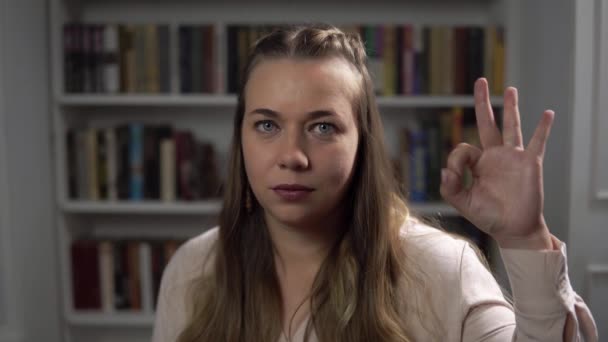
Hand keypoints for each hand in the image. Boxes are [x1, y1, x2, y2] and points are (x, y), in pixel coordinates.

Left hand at [439, 78, 553, 249]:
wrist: (513, 229)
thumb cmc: (489, 216)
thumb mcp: (463, 203)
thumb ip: (450, 188)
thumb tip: (445, 170)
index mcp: (478, 164)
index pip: (463, 148)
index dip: (456, 160)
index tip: (457, 175)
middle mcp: (495, 156)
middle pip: (487, 123)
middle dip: (482, 102)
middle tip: (480, 81)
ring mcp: (513, 158)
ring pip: (510, 126)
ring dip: (511, 107)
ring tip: (510, 89)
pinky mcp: (530, 163)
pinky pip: (537, 142)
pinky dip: (542, 128)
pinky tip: (547, 114)